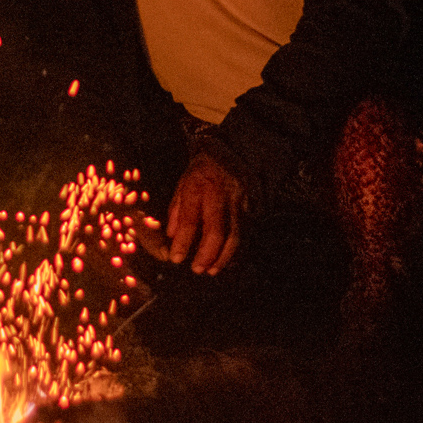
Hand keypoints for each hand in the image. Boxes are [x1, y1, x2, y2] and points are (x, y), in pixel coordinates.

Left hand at [162, 150, 246, 274]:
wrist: (227, 152)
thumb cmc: (200, 173)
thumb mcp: (182, 185)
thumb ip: (176, 211)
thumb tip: (172, 238)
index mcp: (198, 185)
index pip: (190, 217)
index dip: (183, 240)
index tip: (176, 258)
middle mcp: (220, 193)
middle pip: (216, 229)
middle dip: (206, 253)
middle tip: (197, 269)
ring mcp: (239, 201)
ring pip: (235, 234)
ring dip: (223, 256)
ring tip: (212, 270)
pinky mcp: (251, 206)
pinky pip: (245, 233)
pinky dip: (236, 250)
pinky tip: (228, 261)